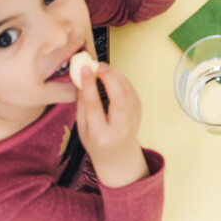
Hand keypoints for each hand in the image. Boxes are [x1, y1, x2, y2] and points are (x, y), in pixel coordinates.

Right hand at [74, 60, 147, 186]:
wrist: (118, 156)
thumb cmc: (96, 142)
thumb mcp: (82, 128)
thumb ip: (82, 104)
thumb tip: (81, 78)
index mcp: (100, 135)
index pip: (94, 106)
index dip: (89, 85)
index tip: (85, 69)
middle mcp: (119, 128)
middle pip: (118, 99)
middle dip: (109, 78)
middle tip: (99, 65)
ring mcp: (133, 120)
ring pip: (127, 92)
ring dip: (116, 76)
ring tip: (104, 68)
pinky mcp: (139, 112)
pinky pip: (131, 91)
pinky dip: (122, 80)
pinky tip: (113, 75)